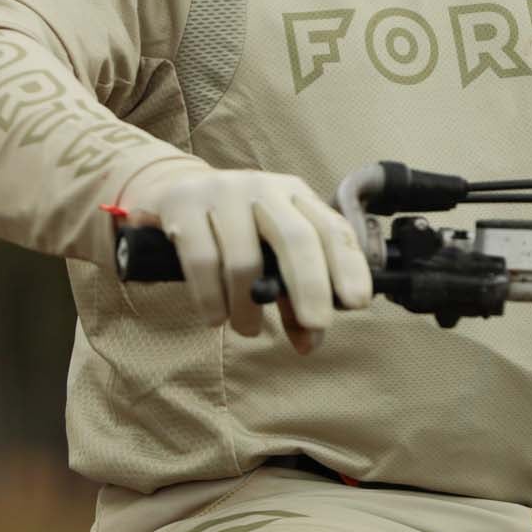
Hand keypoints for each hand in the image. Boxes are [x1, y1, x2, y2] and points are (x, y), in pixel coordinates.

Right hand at [119, 161, 372, 351]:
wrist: (174, 191)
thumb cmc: (236, 231)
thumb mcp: (270, 253)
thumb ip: (292, 297)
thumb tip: (310, 343)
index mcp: (295, 194)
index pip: (331, 228)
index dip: (348, 264)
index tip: (357, 301)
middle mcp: (263, 188)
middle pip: (297, 238)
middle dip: (311, 286)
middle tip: (317, 324)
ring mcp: (221, 193)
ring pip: (245, 259)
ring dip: (249, 307)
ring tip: (248, 329)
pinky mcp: (182, 205)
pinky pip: (202, 261)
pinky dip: (212, 299)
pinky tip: (216, 318)